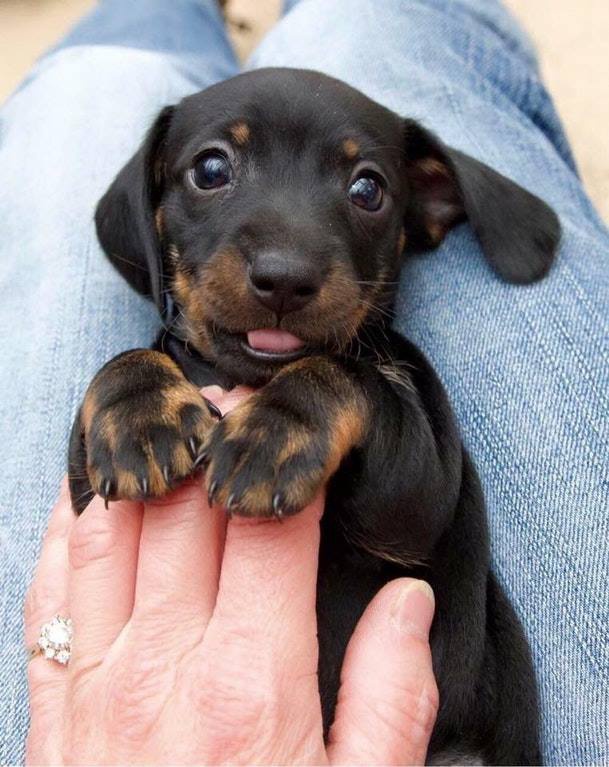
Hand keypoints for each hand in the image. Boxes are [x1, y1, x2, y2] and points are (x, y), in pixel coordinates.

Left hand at [25, 386, 437, 764]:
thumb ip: (390, 693)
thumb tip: (407, 600)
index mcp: (252, 682)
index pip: (268, 526)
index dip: (281, 461)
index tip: (291, 428)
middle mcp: (166, 665)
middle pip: (184, 511)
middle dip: (211, 441)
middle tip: (231, 402)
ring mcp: (98, 680)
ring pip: (108, 530)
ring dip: (139, 465)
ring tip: (167, 420)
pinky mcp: (55, 706)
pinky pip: (48, 587)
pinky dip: (65, 526)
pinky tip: (87, 491)